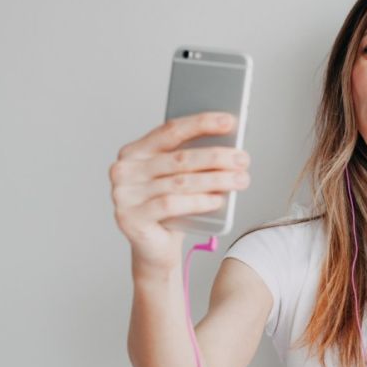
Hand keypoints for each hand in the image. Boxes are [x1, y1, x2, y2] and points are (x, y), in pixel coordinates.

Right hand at [108, 112, 251, 272]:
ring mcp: (123, 195)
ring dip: (216, 180)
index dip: (201, 123)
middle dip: (216, 157)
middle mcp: (124, 170)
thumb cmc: (171, 206)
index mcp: (135, 151)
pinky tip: (218, 199)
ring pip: (180, 182)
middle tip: (243, 159)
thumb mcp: (180, 177)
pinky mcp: (129, 218)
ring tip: (240, 179)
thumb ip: (193, 158)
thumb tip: (229, 141)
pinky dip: (198, 201)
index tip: (229, 120)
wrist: (155, 246)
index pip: (170, 130)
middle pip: (179, 158)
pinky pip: (171, 204)